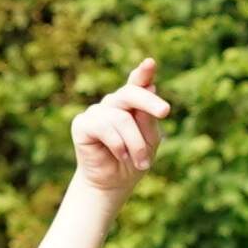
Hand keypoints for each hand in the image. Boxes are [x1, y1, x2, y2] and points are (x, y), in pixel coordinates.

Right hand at [69, 58, 170, 197]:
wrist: (113, 184)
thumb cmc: (134, 160)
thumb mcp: (150, 140)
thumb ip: (149, 118)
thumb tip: (150, 88)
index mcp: (132, 104)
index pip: (138, 83)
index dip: (143, 72)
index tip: (150, 63)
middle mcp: (113, 103)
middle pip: (131, 93)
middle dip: (149, 101)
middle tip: (165, 112)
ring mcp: (97, 112)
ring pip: (122, 118)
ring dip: (136, 143)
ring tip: (140, 162)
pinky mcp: (82, 123)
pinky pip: (104, 128)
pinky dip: (118, 145)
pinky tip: (120, 156)